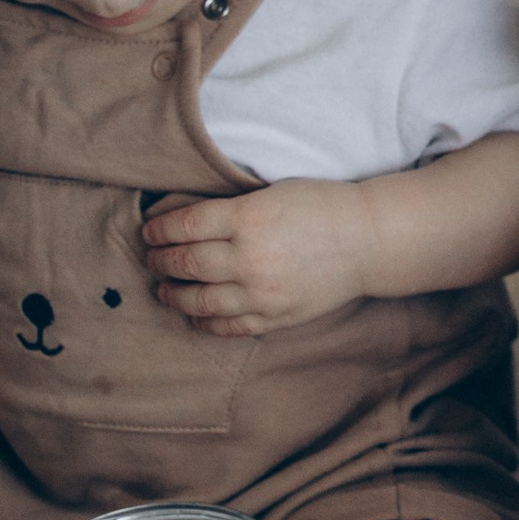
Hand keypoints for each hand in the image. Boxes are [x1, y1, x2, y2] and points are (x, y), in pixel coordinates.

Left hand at [142, 179, 374, 334]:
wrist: (368, 240)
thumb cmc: (322, 207)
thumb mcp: (272, 193)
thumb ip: (230, 210)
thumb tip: (183, 225)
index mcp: (247, 217)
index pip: (184, 226)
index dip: (159, 230)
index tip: (150, 232)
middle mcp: (249, 257)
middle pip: (185, 263)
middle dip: (161, 261)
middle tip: (152, 259)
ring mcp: (262, 292)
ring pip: (199, 300)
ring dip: (174, 295)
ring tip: (164, 290)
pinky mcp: (276, 316)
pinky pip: (228, 326)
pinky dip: (204, 322)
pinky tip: (195, 314)